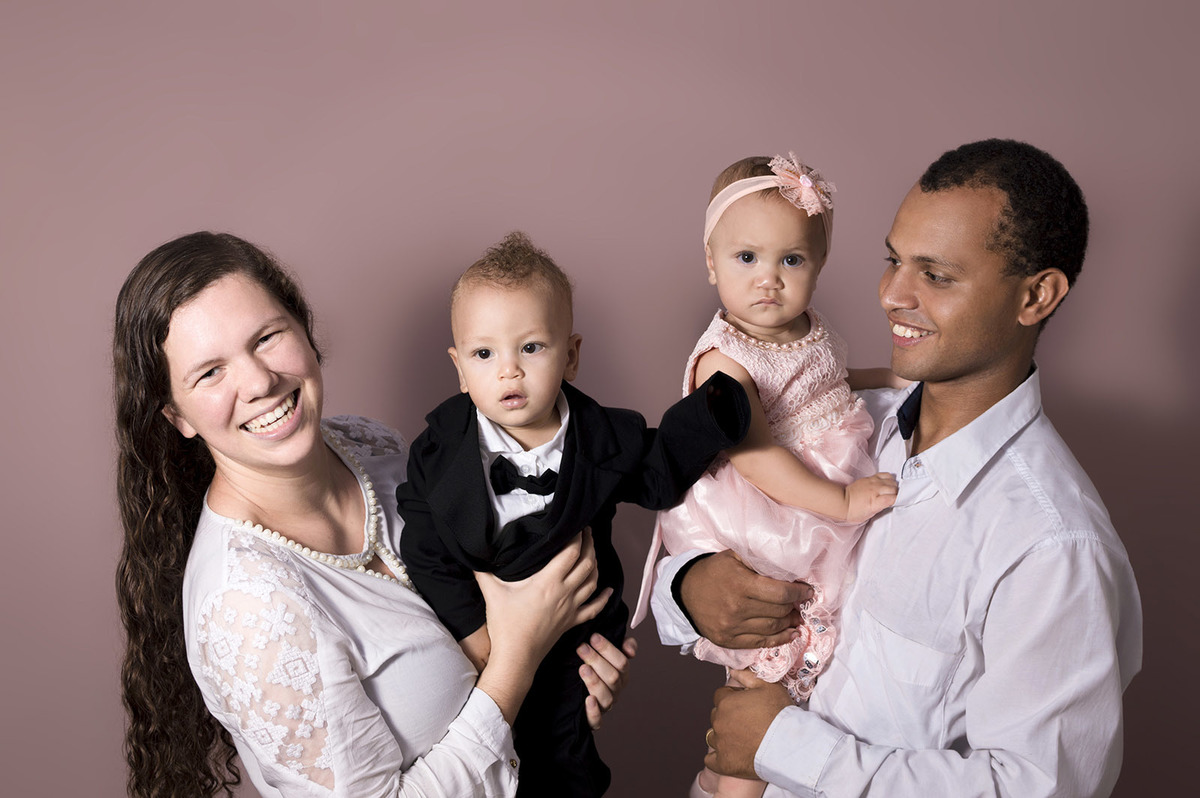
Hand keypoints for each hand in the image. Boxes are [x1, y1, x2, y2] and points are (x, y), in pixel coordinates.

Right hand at [476, 530, 608, 665]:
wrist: (516, 658)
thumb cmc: (505, 626)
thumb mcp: (492, 594)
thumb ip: (484, 572)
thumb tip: (474, 555)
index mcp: (548, 582)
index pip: (571, 552)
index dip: (578, 536)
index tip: (578, 525)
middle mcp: (564, 592)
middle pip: (587, 563)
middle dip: (590, 545)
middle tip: (588, 532)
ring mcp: (571, 608)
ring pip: (593, 581)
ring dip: (596, 564)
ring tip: (593, 552)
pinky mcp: (571, 622)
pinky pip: (594, 608)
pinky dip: (603, 598)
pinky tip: (608, 590)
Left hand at [577, 635, 636, 728]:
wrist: (576, 694)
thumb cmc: (596, 668)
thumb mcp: (609, 654)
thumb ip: (623, 645)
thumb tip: (630, 649)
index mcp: (622, 675)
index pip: (621, 662)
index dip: (608, 649)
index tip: (593, 637)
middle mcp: (616, 691)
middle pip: (613, 678)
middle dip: (597, 660)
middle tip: (582, 648)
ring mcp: (605, 705)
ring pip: (606, 697)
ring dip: (595, 682)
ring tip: (582, 668)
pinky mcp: (592, 720)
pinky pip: (596, 721)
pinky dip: (593, 712)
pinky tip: (588, 700)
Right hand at [680, 550, 810, 648]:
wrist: (684, 591)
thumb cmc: (713, 571)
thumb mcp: (734, 556)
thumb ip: (759, 560)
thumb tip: (789, 568)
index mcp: (740, 584)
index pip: (780, 593)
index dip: (799, 593)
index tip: (808, 591)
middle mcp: (736, 608)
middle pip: (778, 612)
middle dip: (794, 607)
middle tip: (801, 603)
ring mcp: (731, 627)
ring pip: (772, 629)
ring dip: (789, 623)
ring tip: (796, 617)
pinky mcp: (728, 640)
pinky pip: (760, 643)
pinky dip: (779, 640)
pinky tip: (790, 633)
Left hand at [704, 671, 792, 779]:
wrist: (788, 745)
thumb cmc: (780, 714)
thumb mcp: (768, 686)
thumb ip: (747, 676)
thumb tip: (733, 671)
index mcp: (726, 702)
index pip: (720, 695)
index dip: (733, 697)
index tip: (745, 704)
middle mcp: (719, 722)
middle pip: (716, 715)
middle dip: (728, 716)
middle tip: (747, 721)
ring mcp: (720, 744)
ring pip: (713, 736)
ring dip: (723, 736)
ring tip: (742, 738)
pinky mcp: (724, 763)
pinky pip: (711, 760)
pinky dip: (719, 757)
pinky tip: (731, 754)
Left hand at [844, 472, 897, 521]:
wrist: (842, 502)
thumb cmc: (854, 511)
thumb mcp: (870, 514)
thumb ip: (882, 507)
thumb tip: (890, 501)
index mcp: (875, 502)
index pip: (894, 498)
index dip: (898, 500)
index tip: (898, 502)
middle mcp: (875, 490)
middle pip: (894, 488)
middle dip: (897, 493)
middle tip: (894, 497)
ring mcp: (872, 482)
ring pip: (891, 480)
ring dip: (893, 485)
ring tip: (891, 490)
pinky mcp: (869, 478)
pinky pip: (884, 474)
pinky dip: (888, 478)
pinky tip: (886, 483)